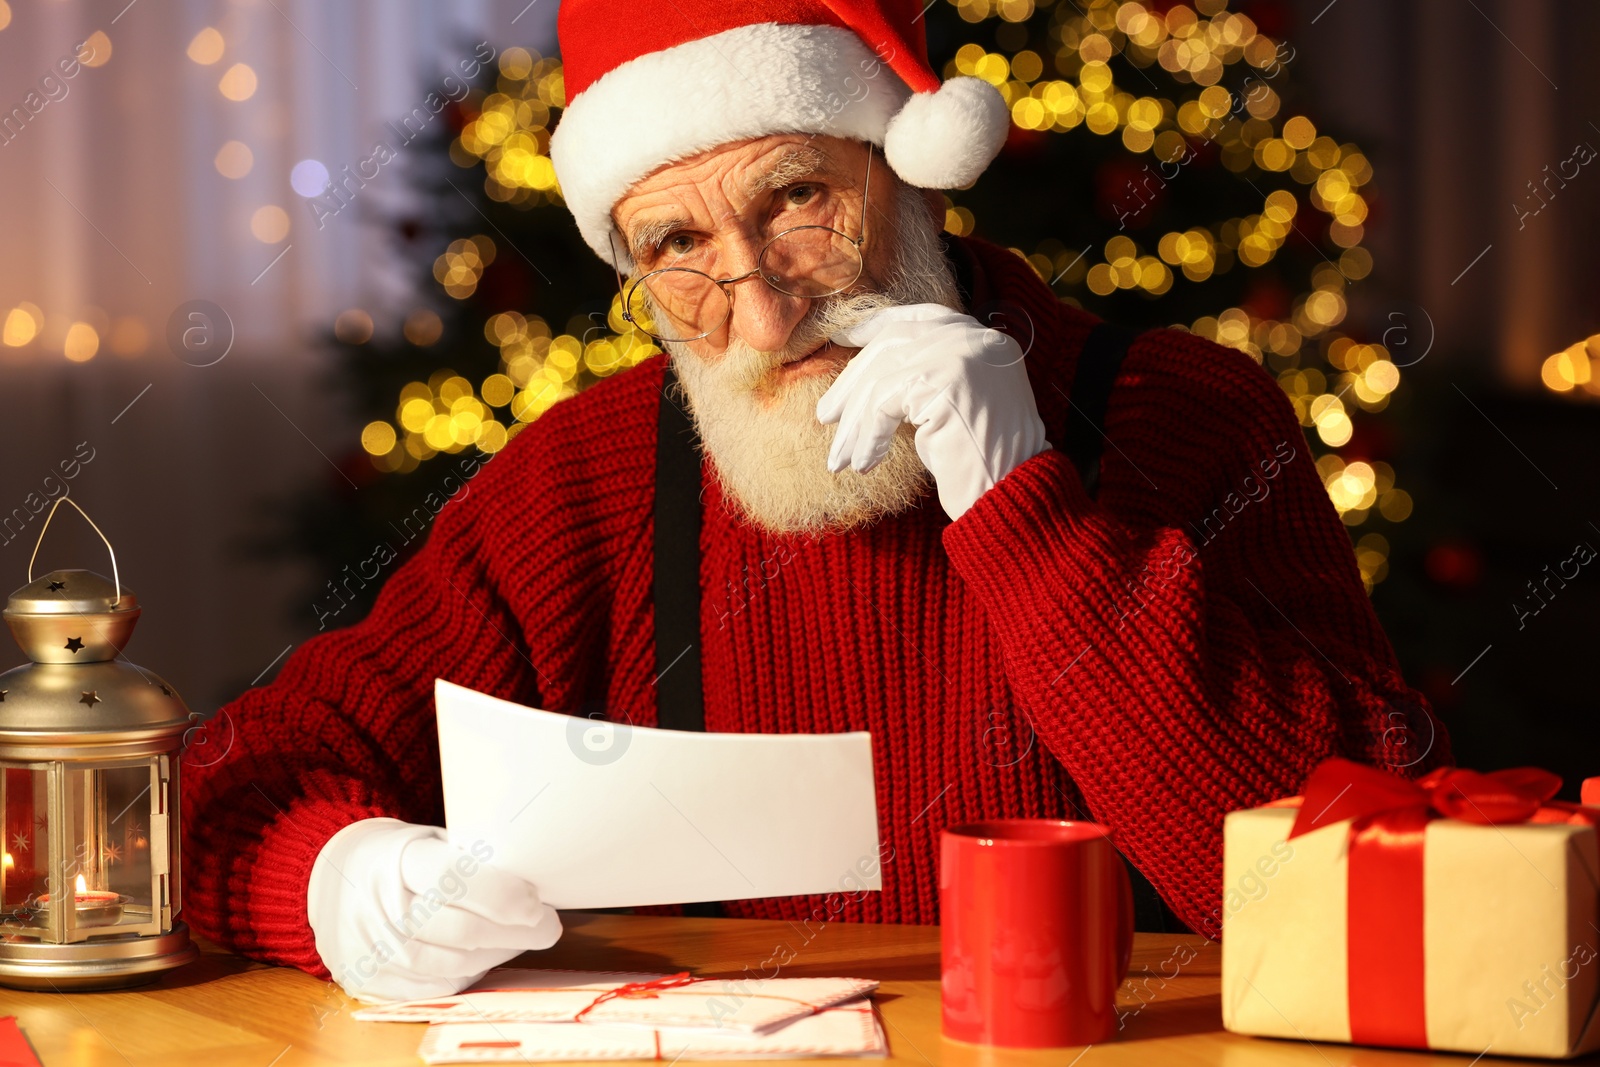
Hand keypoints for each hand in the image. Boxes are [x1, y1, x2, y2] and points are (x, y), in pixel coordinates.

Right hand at [307, 817, 561, 1002]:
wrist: (333, 882)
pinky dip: (473, 973)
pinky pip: (438, 986)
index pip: (456, 879)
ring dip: (500, 954)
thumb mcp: (427, 840)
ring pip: (455, 964)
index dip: (503, 894)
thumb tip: (534, 879)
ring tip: (523, 938)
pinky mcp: (375, 980)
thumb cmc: (399, 858)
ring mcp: (376, 949)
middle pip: (463, 930)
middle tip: (547, 925)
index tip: (536, 900)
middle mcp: (383, 907)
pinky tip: (490, 956)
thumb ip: (470, 857)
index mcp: (399, 861)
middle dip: (517, 932)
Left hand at [816, 304, 1048, 521]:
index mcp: (982, 337)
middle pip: (892, 345)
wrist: (1013, 494)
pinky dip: (868, 436)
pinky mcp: (944, 381)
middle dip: (853, 382)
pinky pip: (884, 404)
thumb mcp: (952, 405)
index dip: (875, 325)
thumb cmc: (981, 461)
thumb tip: (862, 374)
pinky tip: (864, 464)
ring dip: (855, 422)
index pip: (917, 317)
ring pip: (883, 377)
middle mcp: (974, 337)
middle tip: (826, 416)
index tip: (843, 337)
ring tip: (839, 457)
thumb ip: (923, 377)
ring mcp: (962, 354)